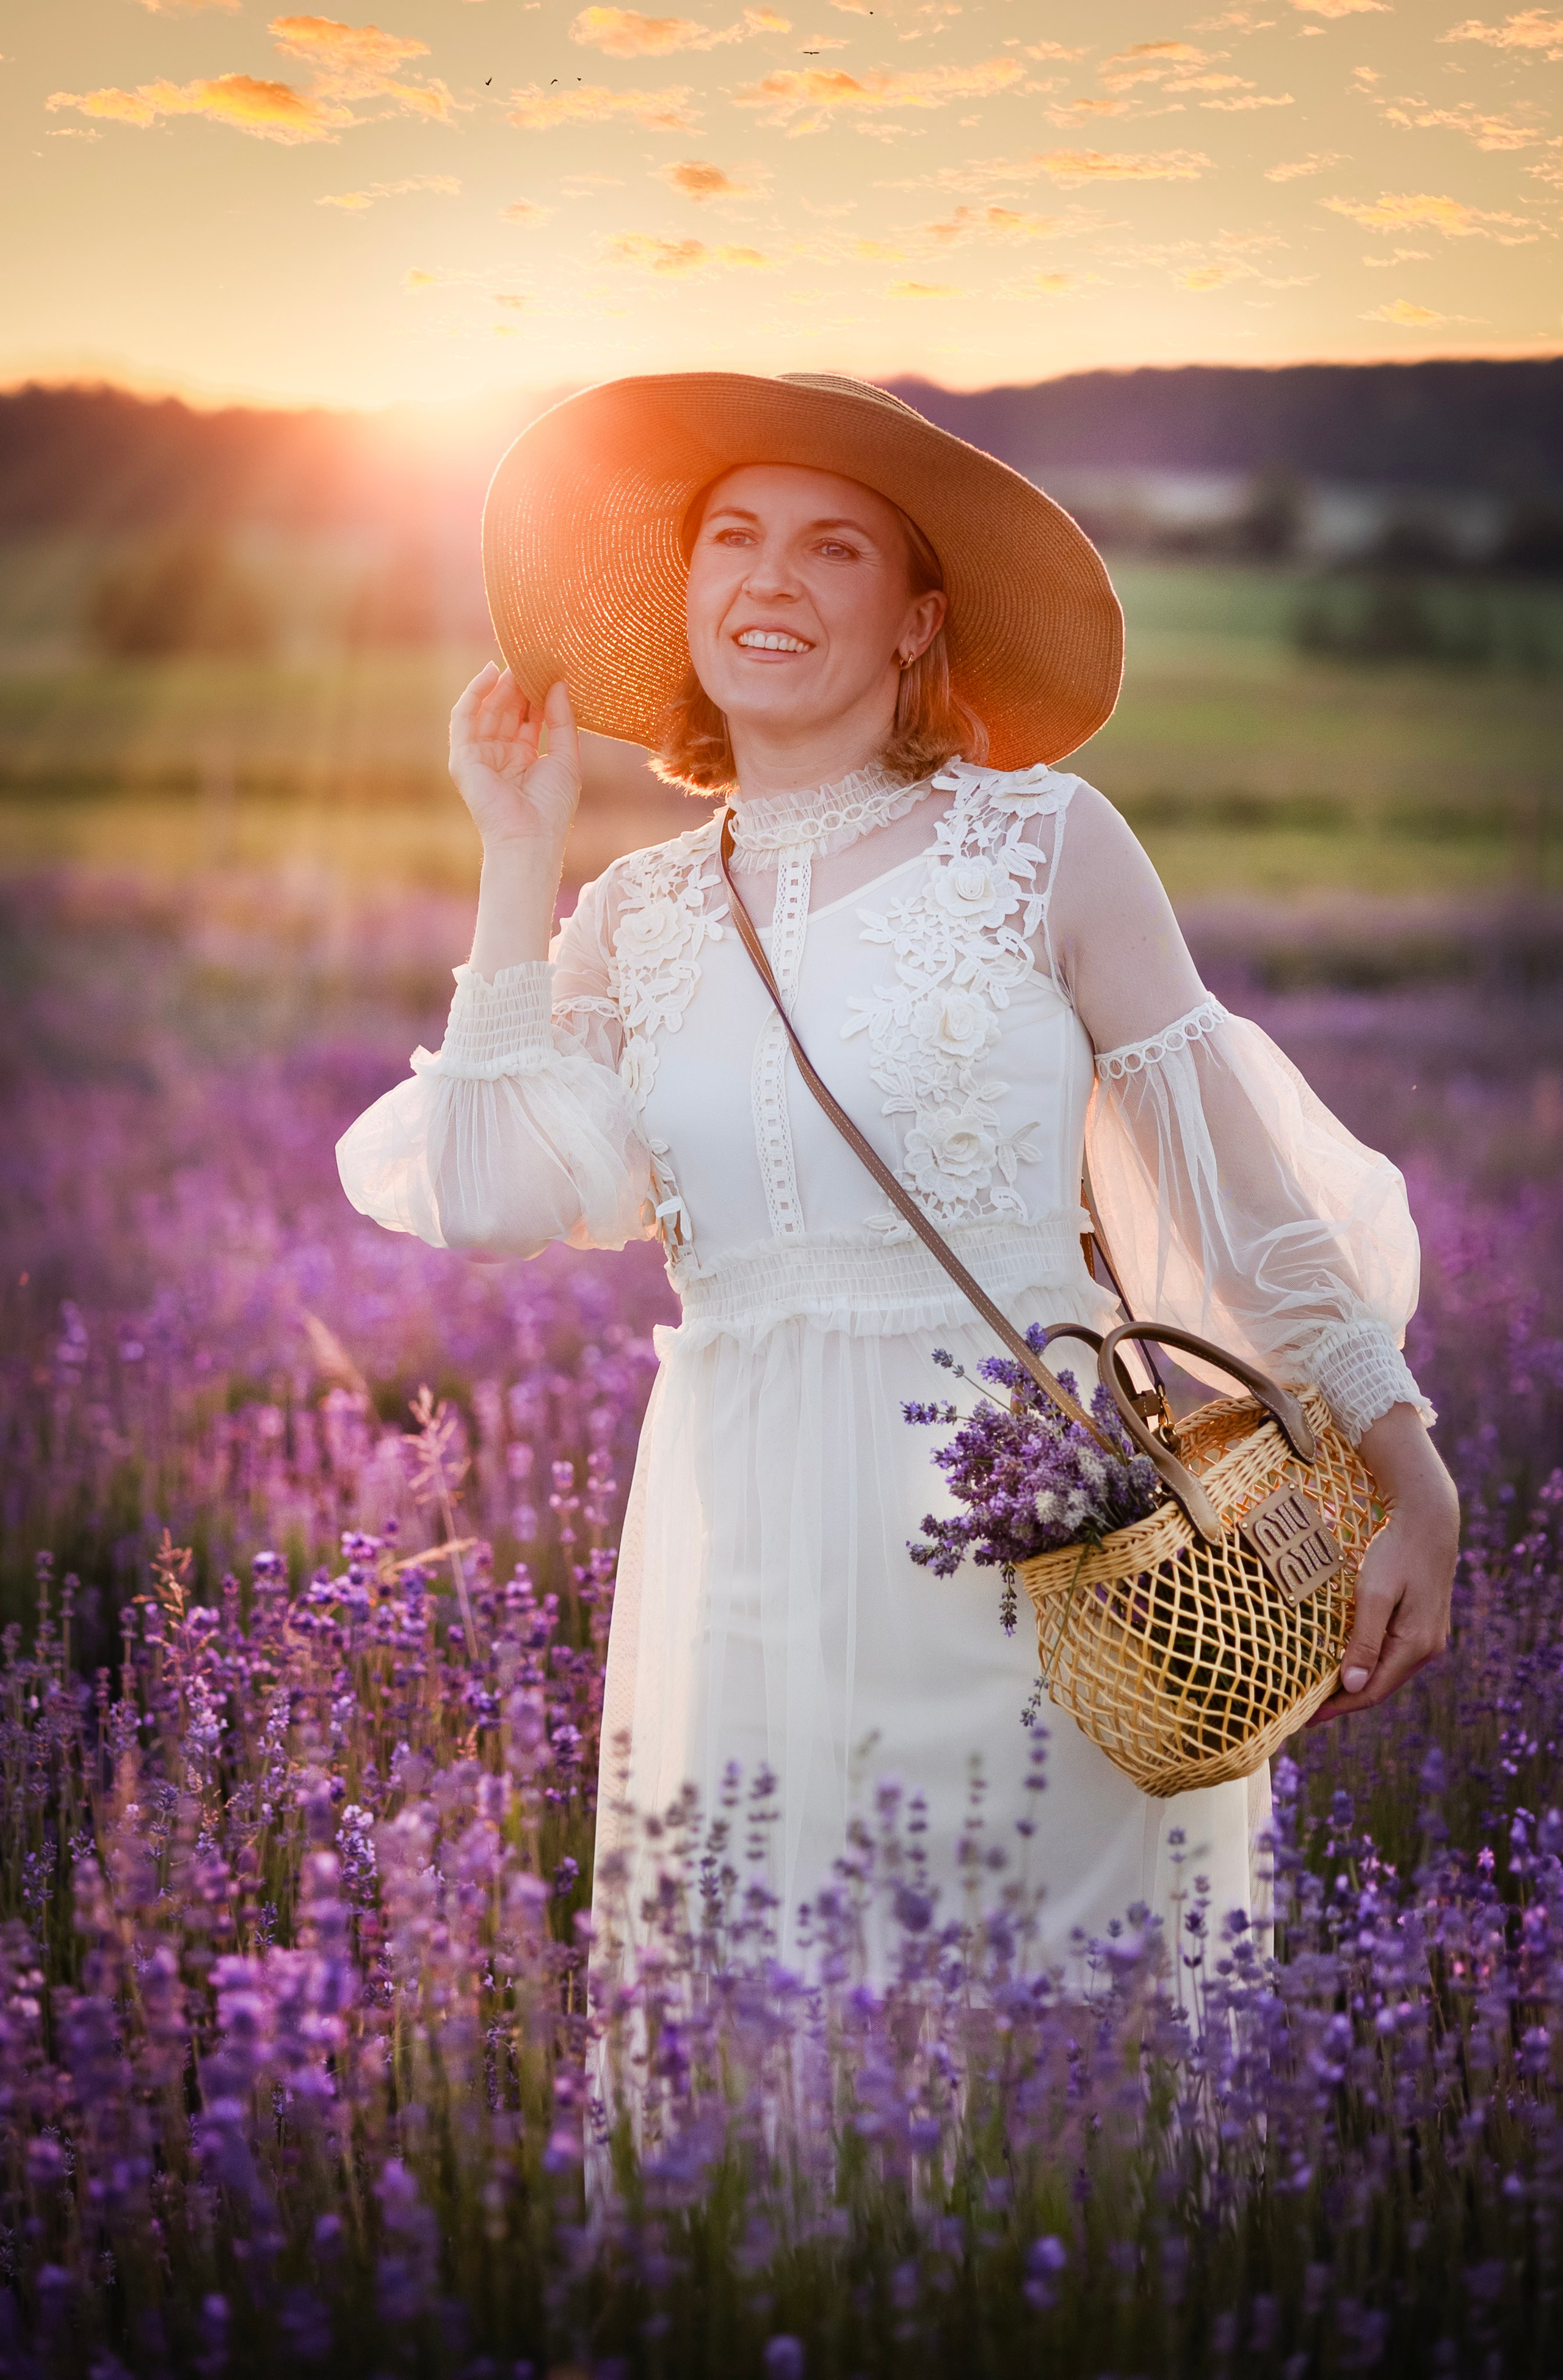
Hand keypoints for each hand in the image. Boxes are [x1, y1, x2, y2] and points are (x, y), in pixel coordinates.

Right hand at [449, 665, 579, 856]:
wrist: (530, 838)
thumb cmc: (551, 807)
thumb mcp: (564, 757)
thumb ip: (561, 721)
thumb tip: (559, 685)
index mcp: (523, 760)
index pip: (527, 718)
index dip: (536, 694)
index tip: (549, 669)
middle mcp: (500, 756)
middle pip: (506, 711)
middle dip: (518, 685)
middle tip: (532, 658)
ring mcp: (479, 756)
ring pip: (486, 710)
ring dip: (499, 685)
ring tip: (516, 662)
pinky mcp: (462, 758)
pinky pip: (464, 718)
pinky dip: (474, 694)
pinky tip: (490, 673)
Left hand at [1307, 1403, 1458, 1724]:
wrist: (1428, 1519)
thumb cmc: (1396, 1551)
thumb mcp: (1374, 1594)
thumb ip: (1364, 1640)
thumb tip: (1351, 1687)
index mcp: (1416, 1645)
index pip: (1372, 1691)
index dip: (1339, 1707)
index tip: (1306, 1718)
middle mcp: (1427, 1648)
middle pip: (1380, 1686)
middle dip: (1345, 1700)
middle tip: (1308, 1711)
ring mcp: (1428, 1636)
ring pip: (1387, 1671)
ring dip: (1356, 1683)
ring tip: (1322, 1692)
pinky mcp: (1423, 1623)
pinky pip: (1392, 1654)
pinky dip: (1368, 1664)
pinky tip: (1348, 1663)